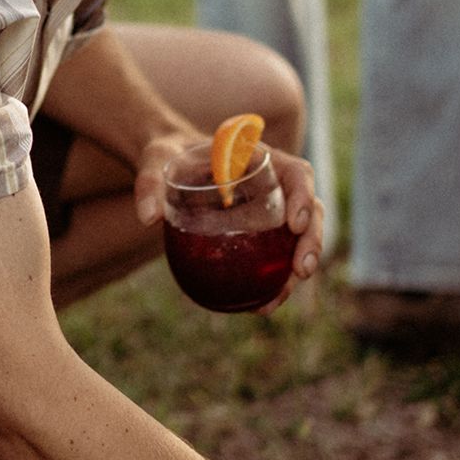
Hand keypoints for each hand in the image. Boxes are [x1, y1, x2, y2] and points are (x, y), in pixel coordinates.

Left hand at [133, 134, 321, 309]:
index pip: (296, 172)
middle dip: (312, 240)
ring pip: (299, 237)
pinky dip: (274, 279)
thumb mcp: (156, 159)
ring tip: (280, 297)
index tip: (295, 224)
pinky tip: (259, 306)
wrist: (170, 163)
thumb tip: (148, 217)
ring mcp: (271, 207)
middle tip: (302, 270)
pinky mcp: (261, 230)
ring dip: (298, 267)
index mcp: (259, 157)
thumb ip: (150, 180)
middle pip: (310, 209)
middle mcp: (274, 182)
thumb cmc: (168, 154)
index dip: (304, 197)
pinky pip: (276, 254)